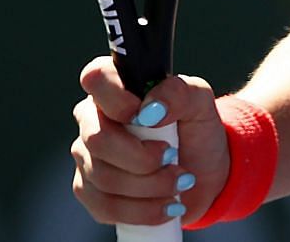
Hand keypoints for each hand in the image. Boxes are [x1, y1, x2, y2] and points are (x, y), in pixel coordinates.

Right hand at [71, 56, 228, 227]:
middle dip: (142, 157)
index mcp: (115, 88)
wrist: (203, 173)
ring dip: (151, 185)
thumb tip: (150, 109)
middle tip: (172, 157)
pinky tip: (167, 205)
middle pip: (98, 139)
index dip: (116, 99)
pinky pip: (105, 207)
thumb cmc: (196, 130)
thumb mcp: (199, 103)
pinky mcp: (90, 192)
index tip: (145, 116)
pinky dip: (143, 210)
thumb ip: (178, 93)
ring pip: (104, 177)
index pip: (96, 78)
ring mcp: (87, 157)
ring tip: (179, 181)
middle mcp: (93, 120)